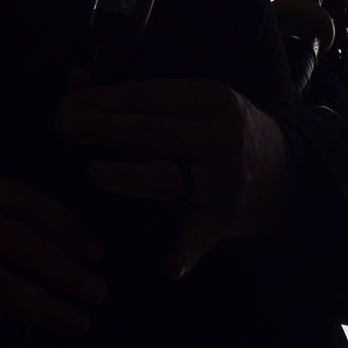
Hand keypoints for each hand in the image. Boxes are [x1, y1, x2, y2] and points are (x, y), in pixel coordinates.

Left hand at [54, 77, 293, 280]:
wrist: (286, 170)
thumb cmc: (220, 129)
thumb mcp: (193, 102)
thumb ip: (137, 95)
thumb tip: (74, 78)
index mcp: (209, 99)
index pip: (146, 97)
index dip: (103, 99)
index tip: (66, 102)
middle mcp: (219, 137)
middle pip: (152, 132)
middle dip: (103, 129)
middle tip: (61, 127)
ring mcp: (222, 179)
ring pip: (169, 177)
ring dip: (129, 176)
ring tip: (92, 172)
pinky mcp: (224, 217)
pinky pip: (201, 235)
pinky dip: (185, 252)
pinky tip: (168, 269)